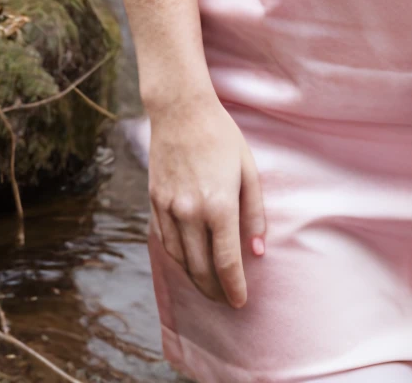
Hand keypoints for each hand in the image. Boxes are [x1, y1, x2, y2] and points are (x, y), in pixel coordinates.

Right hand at [147, 91, 265, 306]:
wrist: (181, 110)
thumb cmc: (221, 136)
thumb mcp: (248, 169)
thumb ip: (254, 212)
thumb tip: (257, 250)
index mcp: (219, 204)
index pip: (227, 262)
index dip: (234, 287)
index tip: (240, 302)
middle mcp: (191, 212)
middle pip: (202, 268)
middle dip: (215, 290)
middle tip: (226, 300)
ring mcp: (169, 208)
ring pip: (181, 260)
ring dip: (195, 280)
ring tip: (209, 287)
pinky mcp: (154, 201)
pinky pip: (165, 242)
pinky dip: (177, 259)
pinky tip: (188, 263)